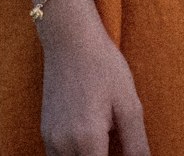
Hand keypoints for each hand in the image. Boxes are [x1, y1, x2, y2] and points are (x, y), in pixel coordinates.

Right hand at [38, 0, 150, 155]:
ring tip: (105, 143)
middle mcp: (64, 146)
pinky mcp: (45, 133)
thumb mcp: (129, 105)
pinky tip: (90, 143)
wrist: (70, 38)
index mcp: (88, 141)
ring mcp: (51, 140)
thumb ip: (138, 147)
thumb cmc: (103, 66)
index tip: (122, 153)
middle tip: (114, 142)